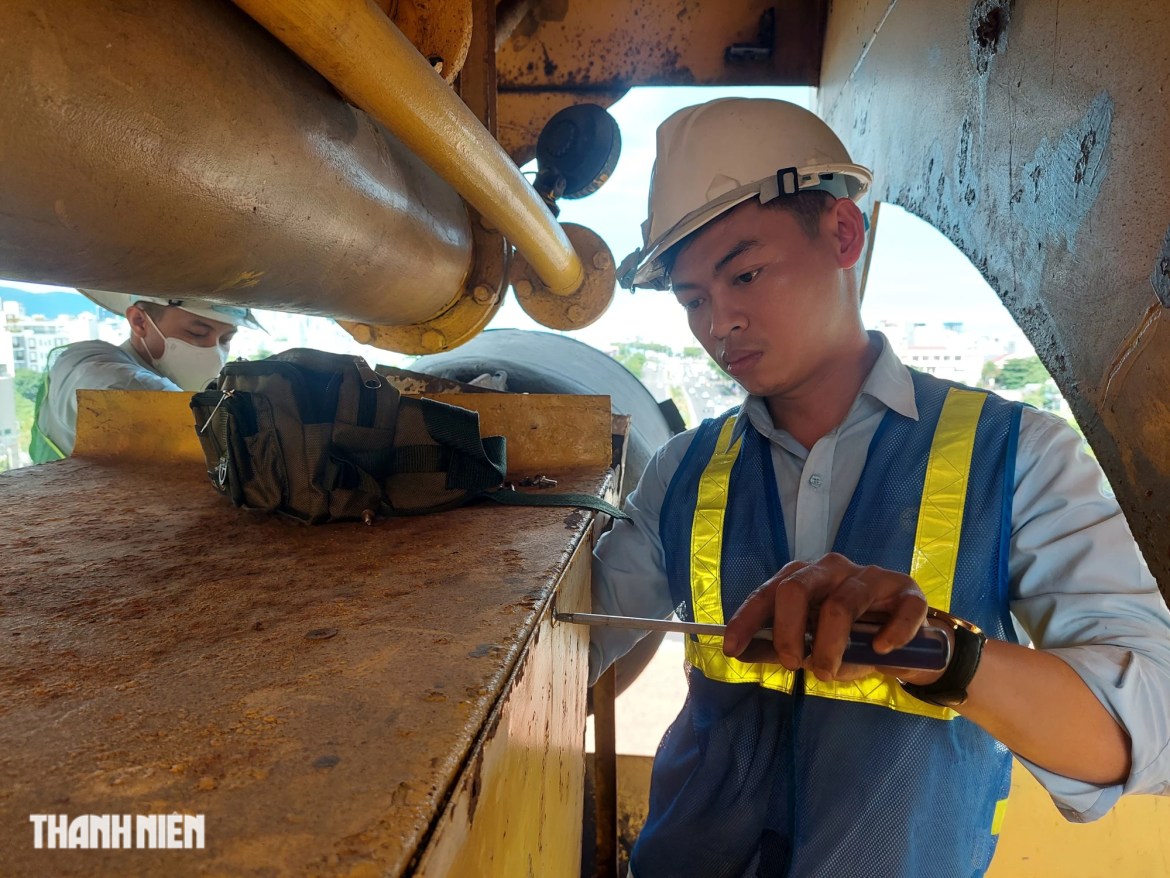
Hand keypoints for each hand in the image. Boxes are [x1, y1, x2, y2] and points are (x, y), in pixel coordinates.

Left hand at [722, 553, 938, 683]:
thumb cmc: (850, 640)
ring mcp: (872, 576)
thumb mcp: (811, 645)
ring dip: (831, 646)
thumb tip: (740, 651)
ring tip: (829, 674)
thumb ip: (777, 647)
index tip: (732, 648)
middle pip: (797, 588)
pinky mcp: (908, 592)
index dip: (747, 619)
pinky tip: (881, 651)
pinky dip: (889, 635)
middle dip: (788, 632)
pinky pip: (900, 610)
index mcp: (804, 578)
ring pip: (842, 604)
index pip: (768, 592)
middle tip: (794, 664)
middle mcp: (833, 569)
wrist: (904, 643)